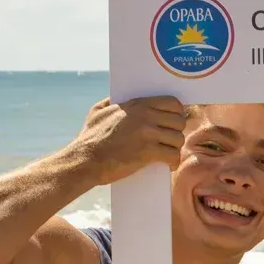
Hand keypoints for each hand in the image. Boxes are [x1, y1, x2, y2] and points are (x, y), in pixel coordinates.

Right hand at [66, 97, 184, 185]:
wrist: (84, 160)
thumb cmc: (89, 138)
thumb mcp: (98, 111)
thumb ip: (111, 101)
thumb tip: (116, 98)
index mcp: (137, 105)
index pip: (172, 103)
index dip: (177, 114)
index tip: (173, 123)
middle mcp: (145, 116)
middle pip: (179, 121)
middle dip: (177, 132)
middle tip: (170, 141)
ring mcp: (147, 133)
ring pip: (178, 139)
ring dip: (175, 148)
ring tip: (168, 154)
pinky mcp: (148, 151)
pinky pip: (173, 155)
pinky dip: (173, 162)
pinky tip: (169, 165)